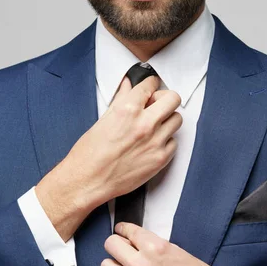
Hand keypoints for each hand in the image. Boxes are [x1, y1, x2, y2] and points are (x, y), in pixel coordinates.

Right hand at [35, 75, 182, 240]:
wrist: (88, 180)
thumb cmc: (90, 153)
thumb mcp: (103, 119)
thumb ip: (121, 100)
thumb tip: (128, 86)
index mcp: (128, 110)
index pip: (150, 85)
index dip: (151, 84)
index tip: (151, 87)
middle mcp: (145, 124)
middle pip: (173, 98)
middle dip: (165, 99)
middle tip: (157, 105)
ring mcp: (155, 142)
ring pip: (177, 119)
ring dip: (168, 119)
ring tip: (155, 126)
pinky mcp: (160, 159)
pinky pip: (174, 142)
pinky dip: (166, 141)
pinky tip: (153, 143)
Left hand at [101, 222, 228, 265]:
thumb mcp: (177, 251)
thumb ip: (152, 246)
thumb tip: (134, 243)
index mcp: (154, 247)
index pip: (126, 230)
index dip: (123, 230)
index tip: (121, 232)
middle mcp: (140, 264)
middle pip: (110, 245)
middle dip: (117, 245)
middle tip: (123, 250)